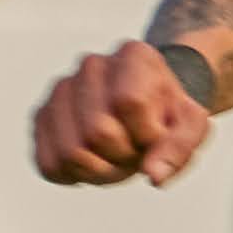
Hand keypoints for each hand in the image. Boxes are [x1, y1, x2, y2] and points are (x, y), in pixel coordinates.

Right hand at [31, 40, 212, 188]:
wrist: (146, 106)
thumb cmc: (167, 113)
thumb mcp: (190, 126)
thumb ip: (180, 147)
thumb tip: (154, 175)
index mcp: (134, 55)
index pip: (129, 102)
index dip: (147, 133)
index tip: (157, 133)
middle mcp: (92, 65)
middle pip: (98, 132)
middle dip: (124, 156)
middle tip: (136, 148)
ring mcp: (61, 90)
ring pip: (71, 152)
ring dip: (101, 170)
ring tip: (116, 156)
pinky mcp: (41, 116)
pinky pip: (49, 164)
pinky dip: (76, 176)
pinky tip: (94, 162)